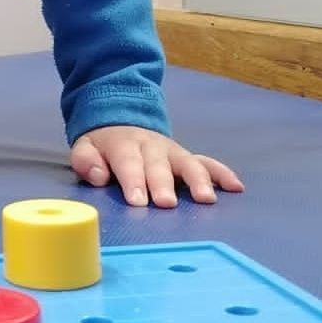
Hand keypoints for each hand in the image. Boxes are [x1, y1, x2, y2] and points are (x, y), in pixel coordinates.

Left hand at [69, 125, 243, 207]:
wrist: (120, 118)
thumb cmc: (104, 146)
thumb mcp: (86, 147)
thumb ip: (86, 161)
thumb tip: (98, 175)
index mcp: (124, 145)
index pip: (128, 163)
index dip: (133, 181)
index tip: (138, 202)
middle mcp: (151, 147)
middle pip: (158, 165)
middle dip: (163, 184)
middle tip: (167, 204)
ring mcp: (172, 151)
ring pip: (187, 162)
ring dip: (198, 180)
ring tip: (206, 199)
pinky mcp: (186, 156)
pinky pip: (207, 162)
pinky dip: (222, 173)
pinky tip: (236, 187)